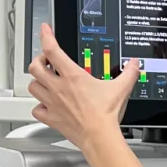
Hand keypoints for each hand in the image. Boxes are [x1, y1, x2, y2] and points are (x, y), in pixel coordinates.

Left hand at [28, 23, 139, 148]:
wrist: (99, 136)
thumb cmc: (106, 114)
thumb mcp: (121, 88)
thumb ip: (129, 73)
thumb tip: (134, 64)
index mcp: (73, 76)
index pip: (52, 49)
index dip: (46, 36)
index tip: (45, 29)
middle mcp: (58, 88)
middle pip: (35, 67)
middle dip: (38, 60)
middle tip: (45, 60)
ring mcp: (52, 103)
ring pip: (32, 86)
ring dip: (37, 81)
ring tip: (45, 81)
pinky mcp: (51, 118)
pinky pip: (36, 110)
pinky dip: (39, 106)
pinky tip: (46, 105)